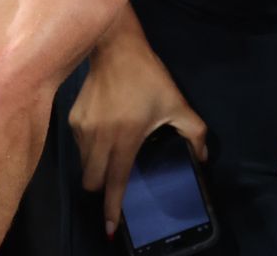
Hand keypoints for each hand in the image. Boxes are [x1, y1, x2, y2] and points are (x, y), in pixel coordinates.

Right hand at [70, 37, 207, 239]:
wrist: (116, 47)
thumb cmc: (148, 76)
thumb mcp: (176, 102)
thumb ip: (193, 131)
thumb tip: (203, 157)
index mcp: (126, 137)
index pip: (115, 182)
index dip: (112, 209)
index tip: (111, 229)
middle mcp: (100, 137)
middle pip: (92, 182)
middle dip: (103, 188)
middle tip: (117, 177)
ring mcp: (83, 129)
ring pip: (84, 165)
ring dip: (96, 167)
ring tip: (113, 149)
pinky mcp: (73, 119)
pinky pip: (79, 146)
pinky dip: (90, 148)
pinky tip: (105, 131)